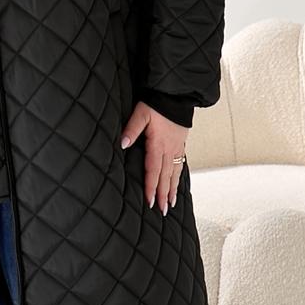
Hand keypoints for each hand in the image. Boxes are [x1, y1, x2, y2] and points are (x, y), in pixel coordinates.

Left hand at [120, 100, 189, 214]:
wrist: (177, 94)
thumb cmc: (157, 103)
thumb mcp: (141, 113)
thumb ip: (132, 129)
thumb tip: (123, 143)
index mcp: (158, 144)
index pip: (153, 170)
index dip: (151, 187)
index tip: (150, 202)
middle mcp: (170, 149)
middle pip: (165, 176)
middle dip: (163, 194)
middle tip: (163, 210)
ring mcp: (177, 147)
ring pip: (175, 172)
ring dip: (172, 189)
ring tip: (171, 203)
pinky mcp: (181, 144)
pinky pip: (180, 164)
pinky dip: (178, 176)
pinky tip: (176, 183)